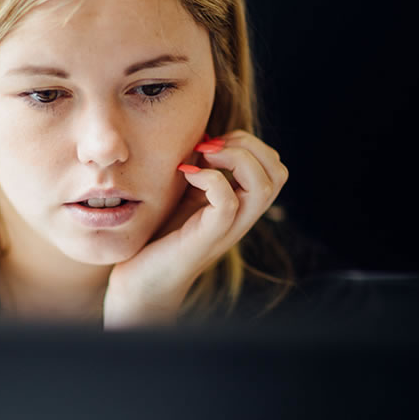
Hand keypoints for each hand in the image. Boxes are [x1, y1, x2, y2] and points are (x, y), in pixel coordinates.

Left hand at [103, 130, 288, 327]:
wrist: (140, 282)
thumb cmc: (160, 236)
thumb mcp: (186, 194)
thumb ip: (201, 169)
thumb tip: (207, 137)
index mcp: (240, 204)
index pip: (274, 166)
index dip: (248, 144)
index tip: (211, 144)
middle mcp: (242, 217)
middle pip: (278, 172)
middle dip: (247, 146)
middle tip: (209, 148)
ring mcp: (227, 229)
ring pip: (263, 185)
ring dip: (235, 158)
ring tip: (202, 158)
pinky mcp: (207, 238)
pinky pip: (228, 202)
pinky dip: (210, 178)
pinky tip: (185, 173)